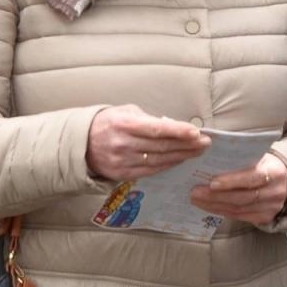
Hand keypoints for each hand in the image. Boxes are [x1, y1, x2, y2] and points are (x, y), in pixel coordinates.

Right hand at [85, 105, 209, 181]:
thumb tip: (173, 127)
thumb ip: (148, 119)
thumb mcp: (126, 111)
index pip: (156, 129)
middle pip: (161, 147)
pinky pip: (151, 171)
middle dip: (186, 145)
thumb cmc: (108, 122)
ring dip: (181, 156)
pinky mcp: (122, 174)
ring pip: (159, 161)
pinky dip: (167, 166)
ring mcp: (123, 162)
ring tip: (197, 151)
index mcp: (124, 124)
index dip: (178, 131)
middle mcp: (123, 144)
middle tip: (205, 142)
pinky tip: (179, 160)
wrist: (82, 143)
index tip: (195, 132)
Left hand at [190, 150, 286, 226]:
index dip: (232, 181)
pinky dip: (221, 211)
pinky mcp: (264, 218)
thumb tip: (211, 158)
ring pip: (239, 209)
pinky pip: (239, 216)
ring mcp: (271, 207)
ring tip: (196, 199)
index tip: (212, 182)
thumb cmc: (265, 165)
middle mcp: (275, 192)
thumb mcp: (259, 157)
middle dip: (216, 196)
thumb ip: (241, 159)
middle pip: (242, 197)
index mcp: (275, 171)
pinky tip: (208, 206)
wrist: (286, 182)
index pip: (252, 177)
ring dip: (215, 205)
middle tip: (195, 192)